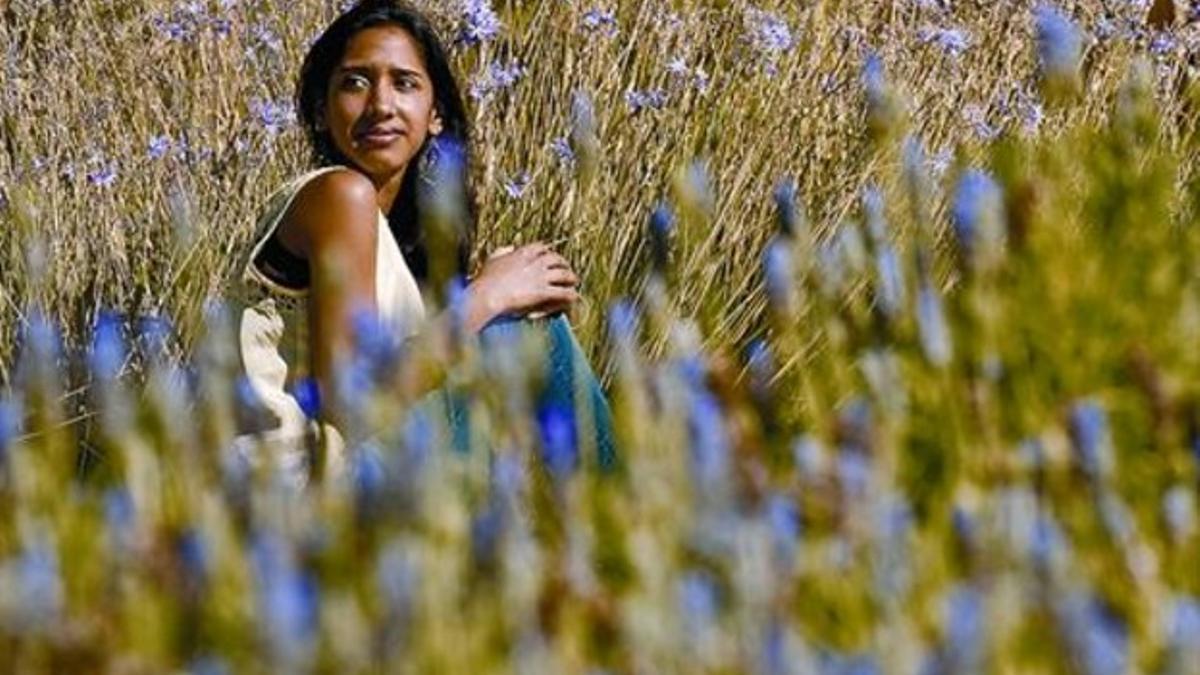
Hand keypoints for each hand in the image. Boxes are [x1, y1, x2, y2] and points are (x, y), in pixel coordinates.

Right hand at [465, 243, 579, 330]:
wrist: (488, 295)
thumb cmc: (487, 280)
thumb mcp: (492, 259)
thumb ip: (502, 251)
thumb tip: (509, 247)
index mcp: (523, 253)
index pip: (541, 247)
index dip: (547, 251)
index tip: (549, 254)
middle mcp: (535, 262)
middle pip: (556, 259)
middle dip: (563, 262)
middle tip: (566, 267)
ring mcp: (541, 277)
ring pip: (564, 274)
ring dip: (571, 277)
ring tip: (574, 281)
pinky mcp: (543, 292)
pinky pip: (563, 292)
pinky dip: (571, 294)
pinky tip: (575, 297)